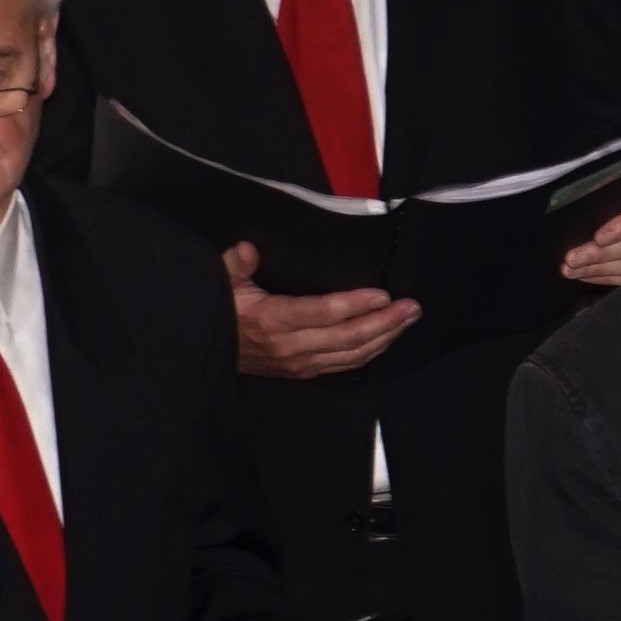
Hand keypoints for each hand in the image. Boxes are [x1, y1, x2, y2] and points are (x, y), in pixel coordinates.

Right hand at [218, 241, 415, 381]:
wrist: (208, 351)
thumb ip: (236, 264)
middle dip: (385, 322)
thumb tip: (249, 248)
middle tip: (412, 306)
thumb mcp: (221, 282)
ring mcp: (301, 363)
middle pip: (349, 337)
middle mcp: (291, 346)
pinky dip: (372, 352)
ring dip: (386, 337)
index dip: (356, 305)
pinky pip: (347, 365)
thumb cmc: (221, 310)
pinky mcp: (306, 372)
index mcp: (272, 321)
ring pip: (353, 354)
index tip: (384, 295)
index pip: (324, 313)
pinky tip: (388, 338)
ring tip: (409, 319)